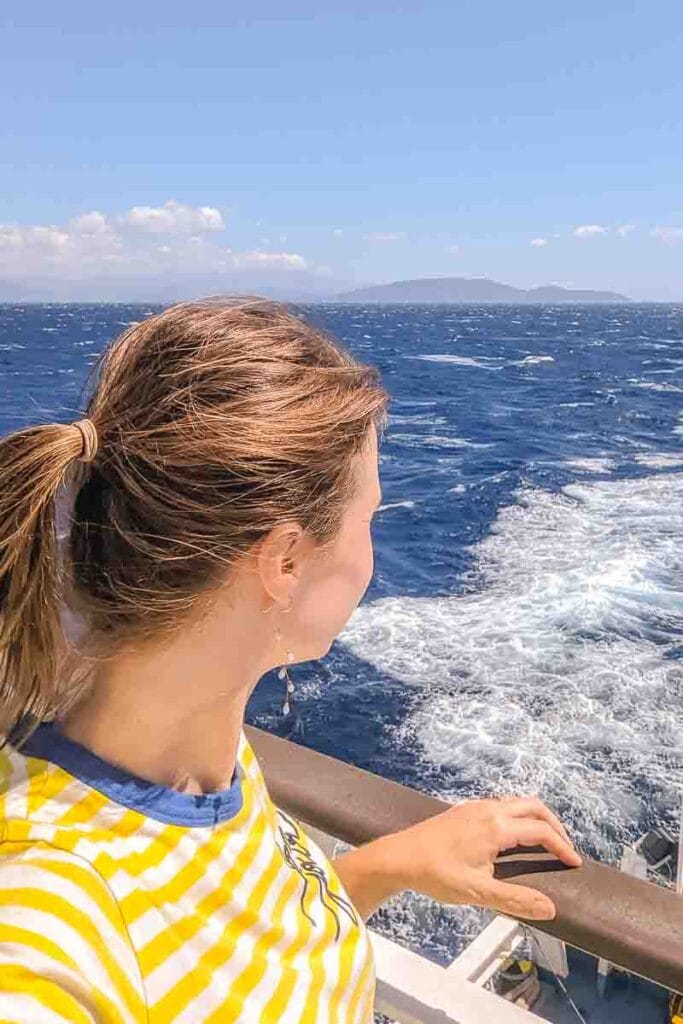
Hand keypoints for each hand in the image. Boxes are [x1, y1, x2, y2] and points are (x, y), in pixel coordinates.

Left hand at [380, 795, 580, 920]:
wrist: (400, 856)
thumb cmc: (437, 875)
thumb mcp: (478, 893)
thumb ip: (515, 900)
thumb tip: (550, 908)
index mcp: (496, 827)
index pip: (541, 831)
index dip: (562, 846)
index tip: (575, 863)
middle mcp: (489, 809)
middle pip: (534, 806)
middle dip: (555, 825)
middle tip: (565, 848)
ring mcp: (476, 806)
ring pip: (517, 802)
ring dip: (536, 818)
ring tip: (545, 842)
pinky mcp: (465, 809)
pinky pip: (502, 804)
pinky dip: (519, 816)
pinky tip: (515, 837)